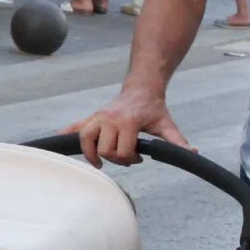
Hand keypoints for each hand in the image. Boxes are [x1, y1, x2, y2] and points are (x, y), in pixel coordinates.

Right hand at [69, 87, 187, 166]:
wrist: (141, 88)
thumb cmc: (153, 108)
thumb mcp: (166, 125)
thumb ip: (176, 141)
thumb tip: (192, 153)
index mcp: (127, 121)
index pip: (121, 151)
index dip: (130, 159)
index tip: (140, 158)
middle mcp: (109, 118)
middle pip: (103, 149)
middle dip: (115, 158)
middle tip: (126, 157)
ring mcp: (98, 116)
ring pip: (85, 139)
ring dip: (90, 153)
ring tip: (98, 161)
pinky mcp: (92, 117)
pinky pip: (74, 126)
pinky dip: (65, 134)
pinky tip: (56, 142)